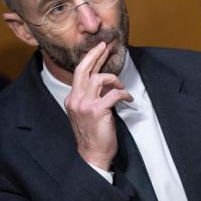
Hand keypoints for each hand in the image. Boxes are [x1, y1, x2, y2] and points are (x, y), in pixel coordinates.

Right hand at [64, 42, 132, 170]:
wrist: (92, 155)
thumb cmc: (92, 136)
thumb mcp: (86, 113)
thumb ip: (91, 97)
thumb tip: (105, 84)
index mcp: (72, 99)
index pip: (80, 73)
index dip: (90, 60)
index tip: (99, 50)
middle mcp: (75, 99)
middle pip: (83, 69)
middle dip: (95, 54)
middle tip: (105, 45)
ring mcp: (84, 105)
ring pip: (97, 78)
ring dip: (113, 79)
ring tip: (120, 85)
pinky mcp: (97, 111)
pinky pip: (113, 94)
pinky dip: (123, 93)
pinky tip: (128, 98)